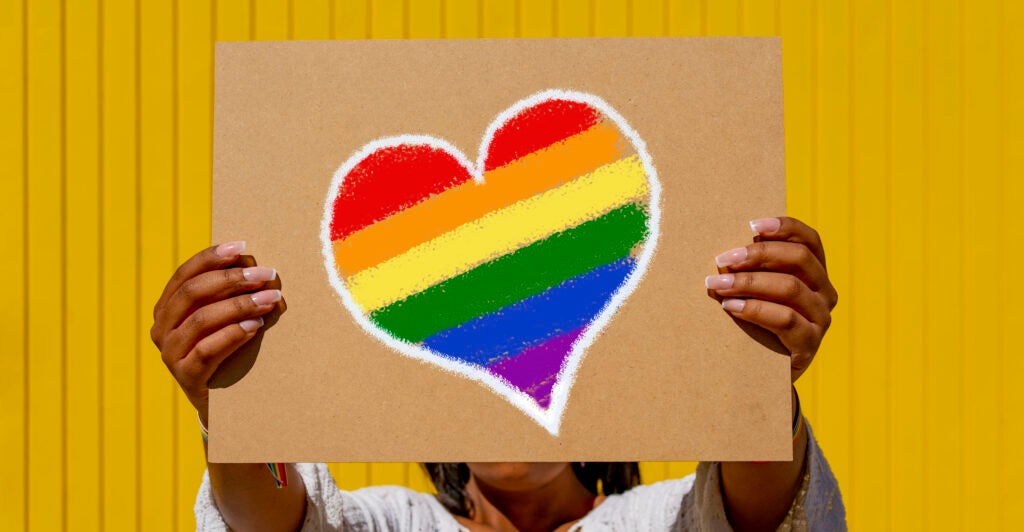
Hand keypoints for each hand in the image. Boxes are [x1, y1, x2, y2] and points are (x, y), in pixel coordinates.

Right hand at [150, 241, 280, 422]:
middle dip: (232, 279)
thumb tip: (254, 264)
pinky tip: (255, 326)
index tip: (241, 247)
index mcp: (167, 308)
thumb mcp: (222, 318)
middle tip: (267, 275)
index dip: (211, 257)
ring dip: (239, 305)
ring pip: (202, 320)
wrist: (224, 403)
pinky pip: (206, 350)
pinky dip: (233, 334)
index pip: (185, 274)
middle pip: (194, 293)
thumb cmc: (227, 350)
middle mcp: (161, 329)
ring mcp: (170, 354)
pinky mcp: (185, 376)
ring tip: (269, 300)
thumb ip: (227, 294)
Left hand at [705, 217, 837, 381]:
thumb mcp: (760, 292)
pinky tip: (729, 306)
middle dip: (758, 254)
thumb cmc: (755, 322)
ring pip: (789, 288)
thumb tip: (724, 248)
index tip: (752, 224)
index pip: (810, 240)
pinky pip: (784, 319)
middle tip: (722, 259)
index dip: (785, 227)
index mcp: (815, 272)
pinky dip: (754, 309)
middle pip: (798, 259)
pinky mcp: (810, 344)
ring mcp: (821, 319)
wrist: (763, 373)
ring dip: (749, 282)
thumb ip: (754, 269)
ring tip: (717, 284)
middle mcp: (825, 292)